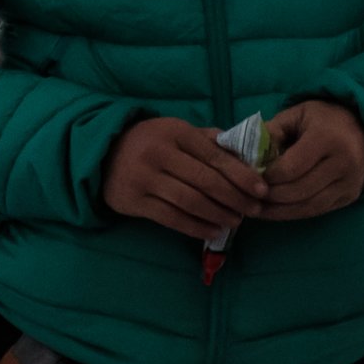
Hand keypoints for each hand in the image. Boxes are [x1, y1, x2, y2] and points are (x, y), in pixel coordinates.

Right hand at [101, 117, 269, 240]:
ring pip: (190, 202)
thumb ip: (208, 140)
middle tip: (253, 210)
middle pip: (205, 181)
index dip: (241, 175)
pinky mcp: (134, 201)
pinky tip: (213, 231)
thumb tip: (245, 153)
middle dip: (235, 198)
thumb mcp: (176, 131)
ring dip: (218, 215)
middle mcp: (159, 153)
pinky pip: (172, 218)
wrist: (101, 153)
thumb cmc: (149, 141)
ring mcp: (144, 178)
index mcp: (175, 132)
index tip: (261, 190)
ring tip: (236, 222)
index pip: (215, 156)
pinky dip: (196, 227)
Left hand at [259, 99, 363, 220]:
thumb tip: (248, 156)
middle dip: (271, 197)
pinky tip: (277, 212)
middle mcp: (343, 162)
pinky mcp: (351, 196)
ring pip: (309, 205)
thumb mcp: (295, 115)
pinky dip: (295, 213)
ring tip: (258, 209)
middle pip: (299, 190)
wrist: (362, 127)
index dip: (268, 177)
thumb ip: (272, 132)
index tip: (251, 178)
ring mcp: (350, 182)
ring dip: (280, 211)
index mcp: (327, 138)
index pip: (291, 168)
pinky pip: (319, 210)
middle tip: (250, 197)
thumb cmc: (322, 118)